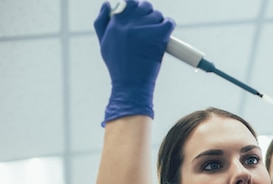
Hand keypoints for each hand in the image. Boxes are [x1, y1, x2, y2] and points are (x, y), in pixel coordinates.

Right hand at [94, 1, 174, 123]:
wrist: (130, 85)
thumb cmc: (118, 67)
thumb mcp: (104, 43)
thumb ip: (102, 22)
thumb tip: (107, 3)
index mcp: (115, 22)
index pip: (129, 2)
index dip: (136, 8)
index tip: (139, 18)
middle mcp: (128, 22)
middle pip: (145, 6)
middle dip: (148, 15)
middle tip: (149, 28)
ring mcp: (144, 28)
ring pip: (157, 15)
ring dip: (159, 23)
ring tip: (155, 37)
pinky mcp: (158, 36)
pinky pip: (169, 23)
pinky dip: (169, 26)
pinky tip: (166, 35)